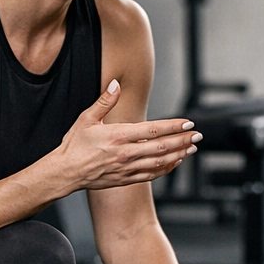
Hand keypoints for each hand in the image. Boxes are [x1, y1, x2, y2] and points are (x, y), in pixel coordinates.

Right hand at [44, 80, 200, 191]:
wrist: (65, 173)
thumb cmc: (74, 145)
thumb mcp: (86, 118)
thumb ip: (104, 101)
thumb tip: (115, 84)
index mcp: (118, 136)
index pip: (152, 130)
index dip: (173, 126)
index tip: (188, 123)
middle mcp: (126, 153)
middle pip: (162, 147)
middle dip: (183, 140)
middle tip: (198, 135)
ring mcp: (127, 168)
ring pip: (160, 162)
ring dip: (179, 155)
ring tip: (192, 148)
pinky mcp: (126, 179)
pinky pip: (152, 175)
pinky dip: (166, 169)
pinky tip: (175, 162)